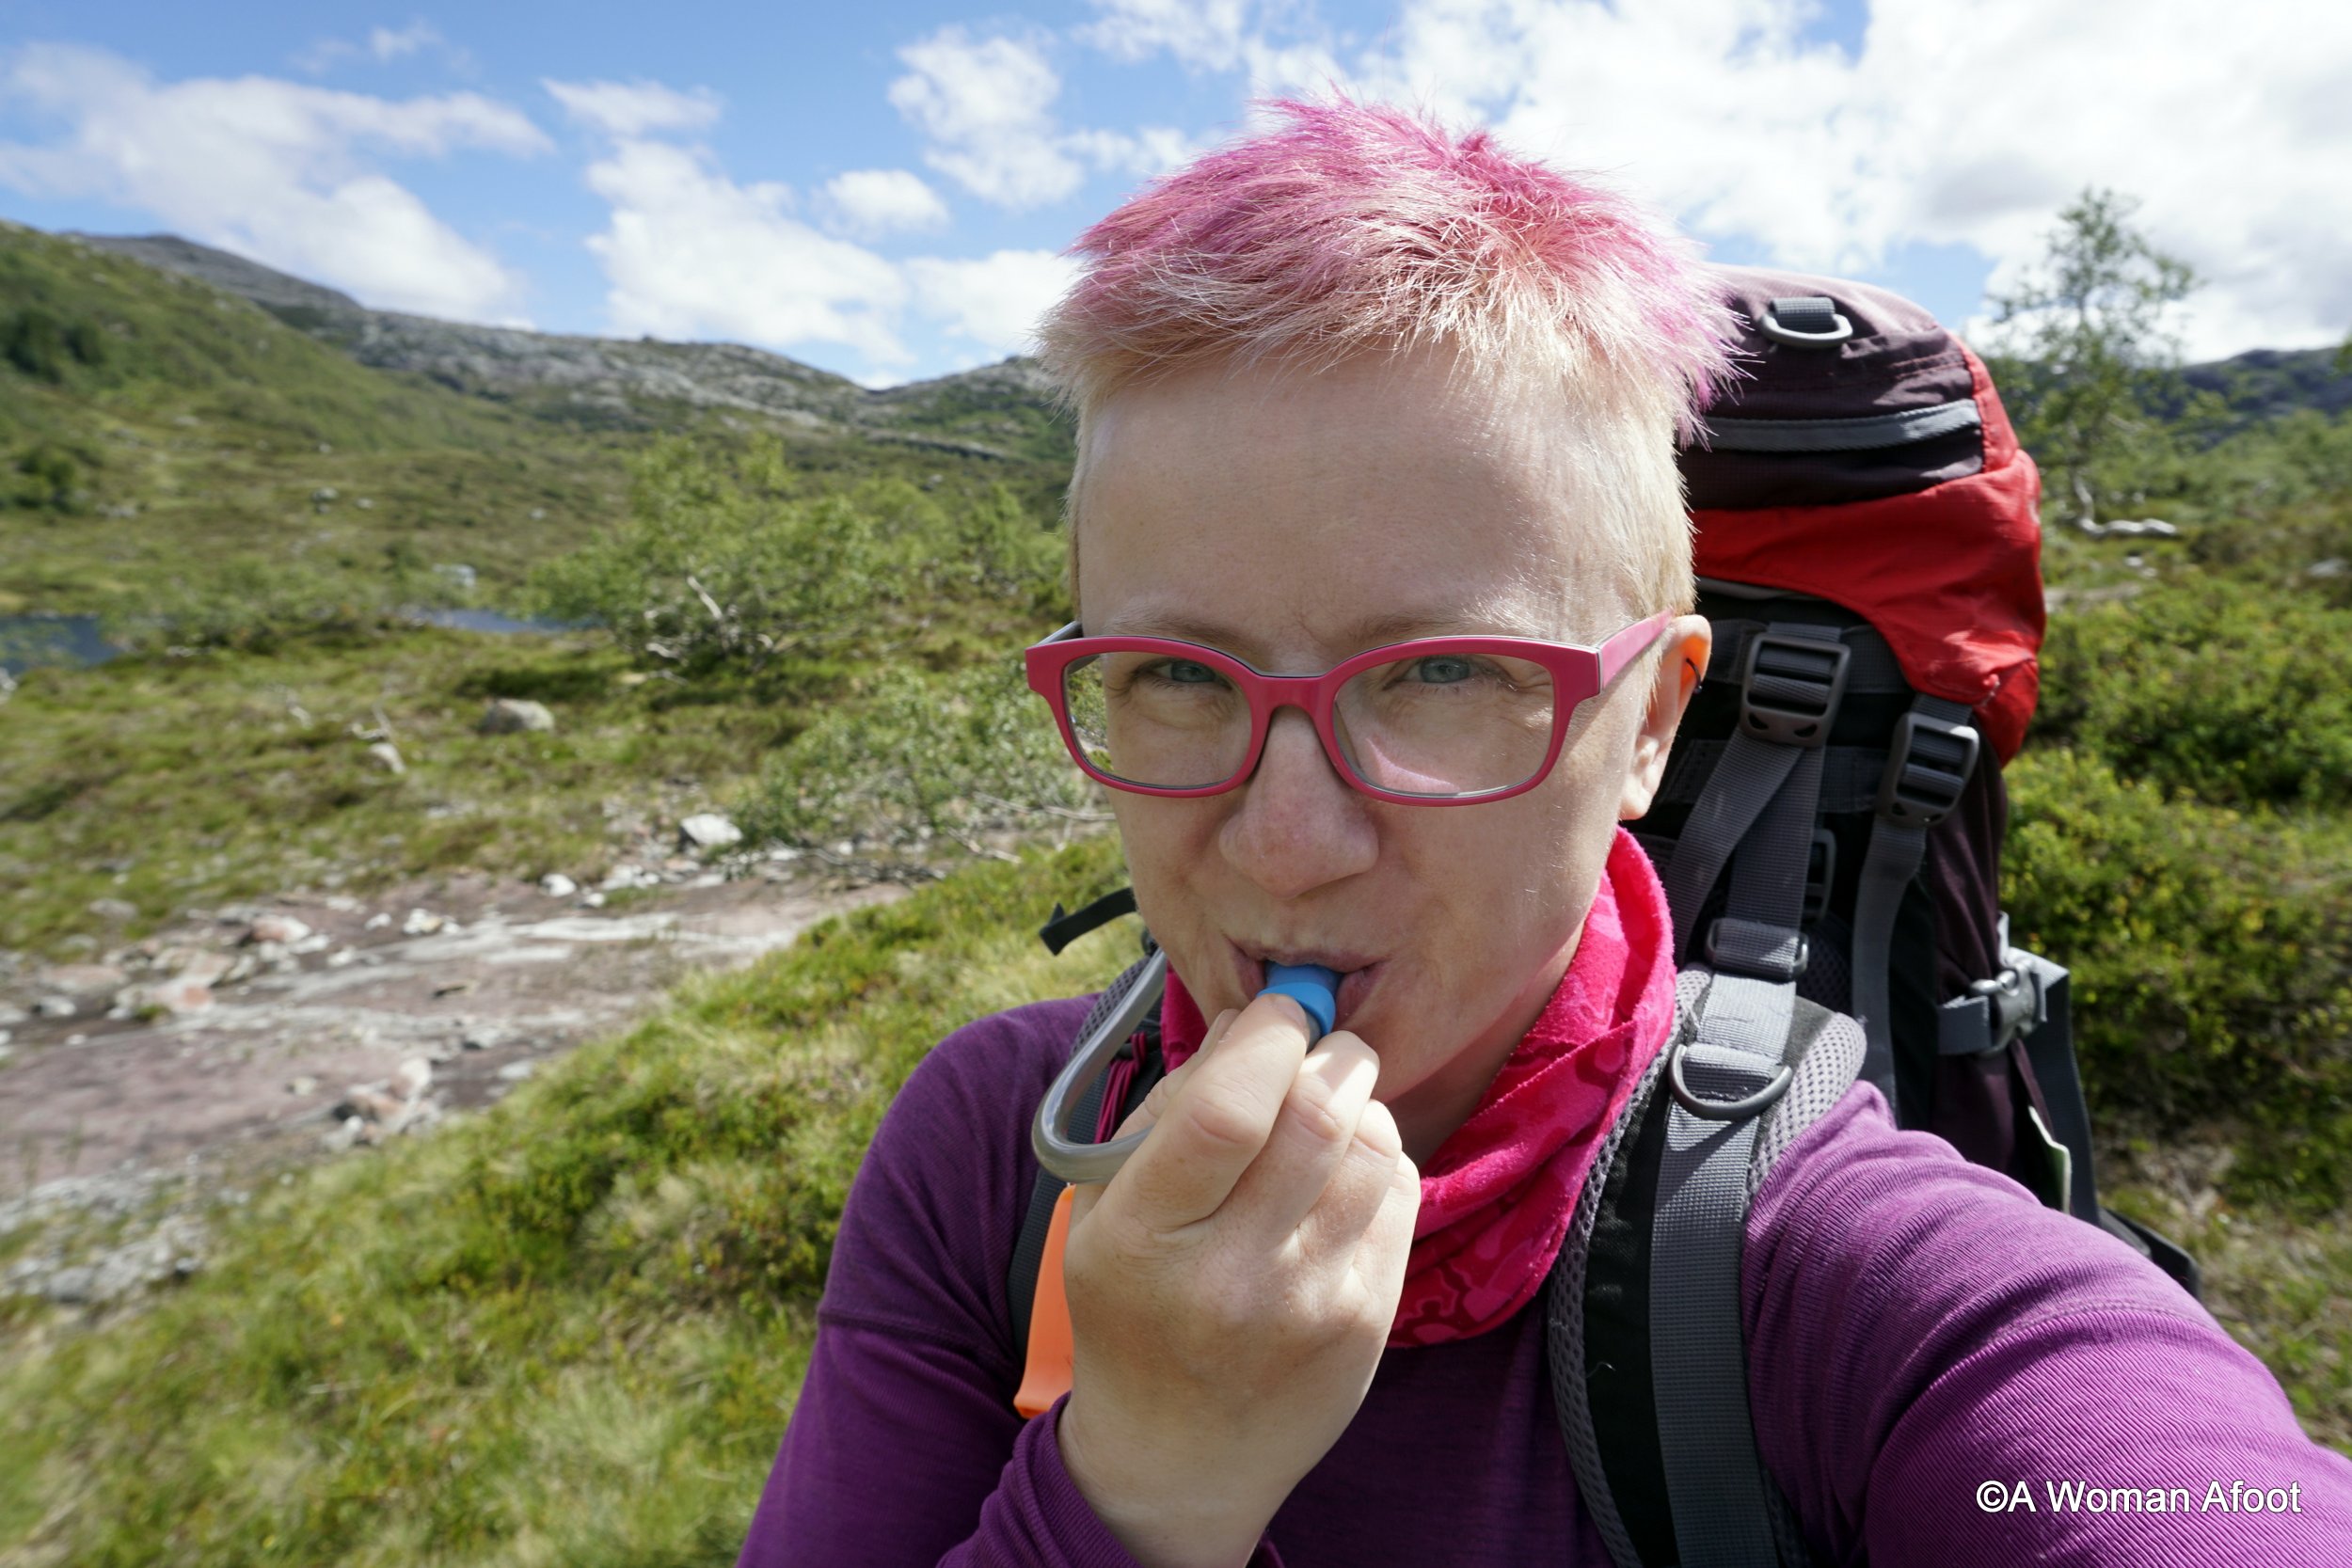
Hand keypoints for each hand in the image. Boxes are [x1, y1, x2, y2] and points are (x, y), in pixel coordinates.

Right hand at [1055, 992, 1421, 1567]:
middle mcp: (1229, 1276)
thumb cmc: (1134, 1306)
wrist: (1179, 1457)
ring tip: (1327, 1113)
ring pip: (1375, 1148)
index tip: (1279, 1009)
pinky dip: (1381, 1162)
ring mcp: (1310, 1305)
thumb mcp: (1107, 1206)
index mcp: (1142, 1238)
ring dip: (1361, 1105)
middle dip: (1332, 1053)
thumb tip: (1252, 1017)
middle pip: (1317, 1117)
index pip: (1227, 1108)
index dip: (1268, 1034)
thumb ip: (1169, 1107)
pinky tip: (1343, 1178)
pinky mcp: (1368, 1323)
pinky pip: (1403, 1195)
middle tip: (1321, 1042)